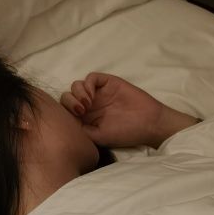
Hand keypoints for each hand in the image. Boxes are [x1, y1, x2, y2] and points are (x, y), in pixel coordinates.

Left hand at [60, 72, 199, 148]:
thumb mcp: (99, 137)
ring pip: (76, 86)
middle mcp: (89, 105)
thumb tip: (66, 122)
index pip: (65, 111)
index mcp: (85, 119)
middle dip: (69, 102)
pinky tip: (91, 96)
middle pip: (67, 97)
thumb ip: (82, 129)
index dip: (64, 112)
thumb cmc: (126, 133)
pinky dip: (86, 84)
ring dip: (77, 93)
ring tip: (87, 104)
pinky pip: (91, 78)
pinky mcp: (108, 83)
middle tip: (82, 111)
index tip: (75, 119)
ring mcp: (98, 93)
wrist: (149, 123)